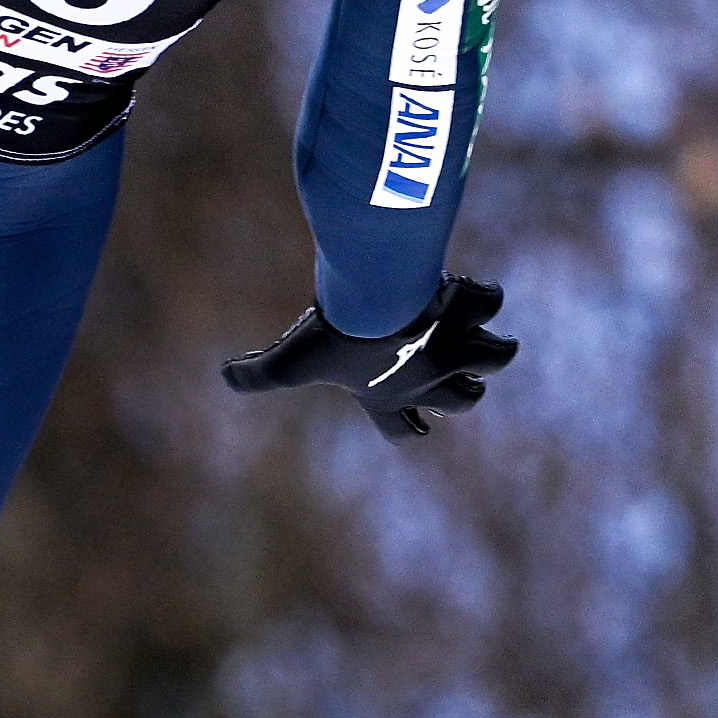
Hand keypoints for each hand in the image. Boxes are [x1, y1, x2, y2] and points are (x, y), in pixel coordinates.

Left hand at [219, 274, 518, 440]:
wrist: (371, 303)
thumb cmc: (332, 338)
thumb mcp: (289, 361)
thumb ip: (257, 374)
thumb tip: (223, 377)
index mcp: (389, 397)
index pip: (405, 430)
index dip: (411, 426)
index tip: (418, 421)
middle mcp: (429, 379)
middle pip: (465, 401)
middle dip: (463, 389)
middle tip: (450, 364)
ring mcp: (454, 348)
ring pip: (494, 358)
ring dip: (491, 348)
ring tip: (475, 332)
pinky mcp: (467, 313)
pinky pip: (489, 303)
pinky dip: (483, 296)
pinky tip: (468, 286)